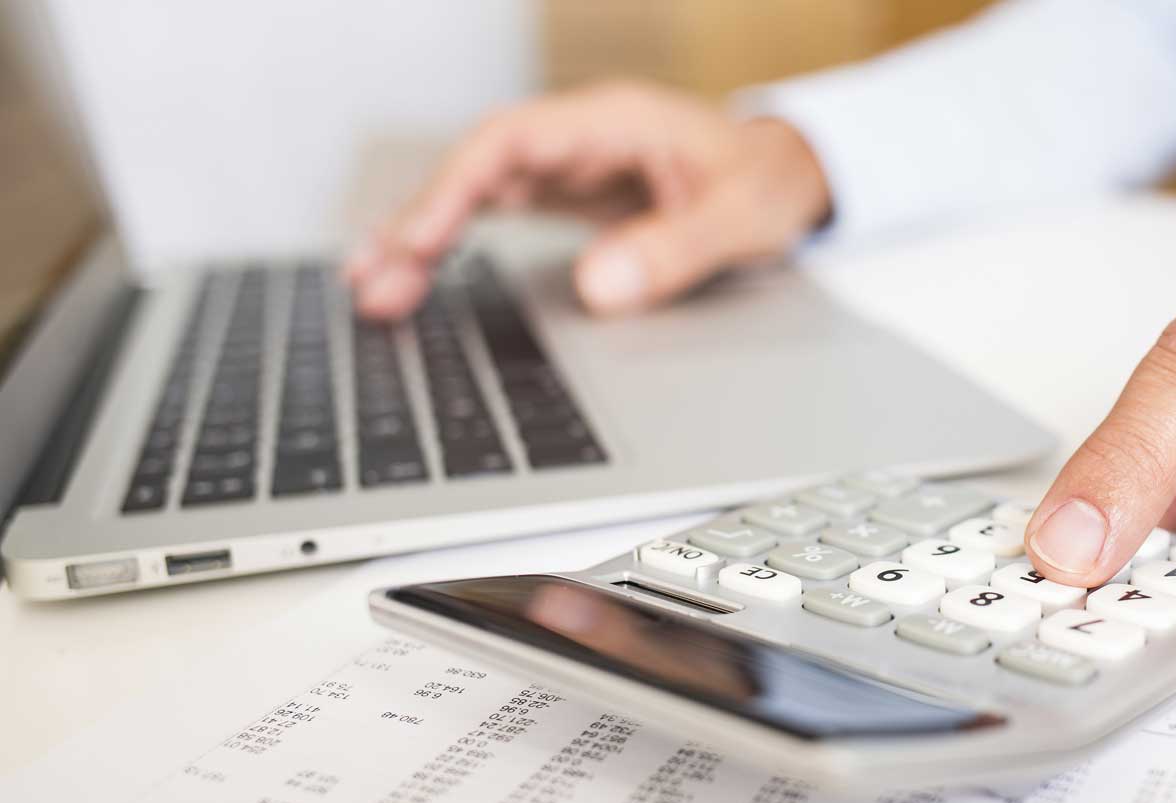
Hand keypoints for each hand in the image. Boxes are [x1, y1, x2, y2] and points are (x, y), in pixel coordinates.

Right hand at [344, 80, 829, 318]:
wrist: (788, 175)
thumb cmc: (767, 183)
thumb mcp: (740, 219)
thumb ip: (675, 249)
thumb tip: (599, 284)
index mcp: (613, 122)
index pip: (510, 140)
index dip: (456, 186)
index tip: (422, 240)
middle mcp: (577, 137)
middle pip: (475, 168)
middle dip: (418, 222)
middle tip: (372, 284)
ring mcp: (567, 165)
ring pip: (474, 192)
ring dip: (422, 237)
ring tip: (372, 292)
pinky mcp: (565, 195)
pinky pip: (492, 211)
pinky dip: (451, 242)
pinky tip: (412, 275)